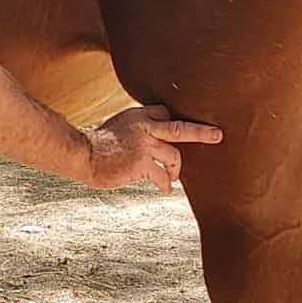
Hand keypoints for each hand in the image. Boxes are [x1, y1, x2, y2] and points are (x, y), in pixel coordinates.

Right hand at [84, 105, 222, 193]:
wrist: (83, 154)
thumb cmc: (100, 144)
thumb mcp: (120, 125)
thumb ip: (138, 128)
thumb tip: (155, 138)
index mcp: (138, 115)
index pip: (165, 114)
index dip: (175, 124)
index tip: (185, 132)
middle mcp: (144, 127)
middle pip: (180, 128)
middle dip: (201, 132)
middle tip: (218, 135)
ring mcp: (144, 145)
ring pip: (174, 156)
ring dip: (176, 170)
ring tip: (173, 179)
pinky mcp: (141, 163)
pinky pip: (161, 175)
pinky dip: (165, 183)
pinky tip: (165, 188)